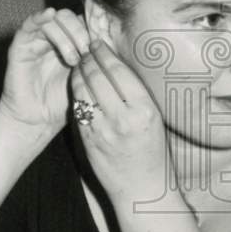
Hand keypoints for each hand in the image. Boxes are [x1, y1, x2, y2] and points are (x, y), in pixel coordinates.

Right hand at [0, 7, 89, 140]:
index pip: (84, 21)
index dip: (94, 29)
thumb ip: (96, 59)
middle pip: (71, 16)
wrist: (39, 121)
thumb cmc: (64, 102)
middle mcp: (55, 38)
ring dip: (67, 35)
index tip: (102, 47)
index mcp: (72, 43)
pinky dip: (40, 16)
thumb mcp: (87, 78)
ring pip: (54, 19)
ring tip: (73, 60)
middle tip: (87, 53)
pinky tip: (49, 16)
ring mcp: (37, 41)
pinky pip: (29, 24)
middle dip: (82, 33)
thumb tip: (113, 44)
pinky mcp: (21, 45)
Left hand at [70, 40, 170, 206]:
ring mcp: (103, 130)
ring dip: (78, 73)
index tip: (98, 43)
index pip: (118, 71)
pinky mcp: (88, 140)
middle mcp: (123, 118)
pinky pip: (78, 109)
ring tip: (79, 63)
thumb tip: (116, 64)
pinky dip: (76, 93)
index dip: (104, 53)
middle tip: (85, 48)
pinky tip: (77, 85)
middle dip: (88, 58)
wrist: (142, 189)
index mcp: (144, 109)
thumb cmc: (153, 152)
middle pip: (98, 77)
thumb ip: (136, 94)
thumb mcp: (154, 119)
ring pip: (83, 90)